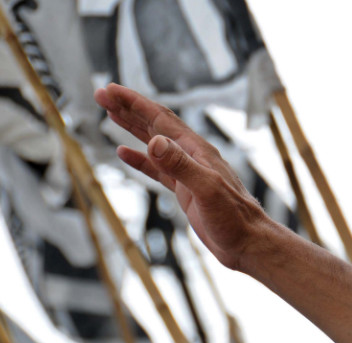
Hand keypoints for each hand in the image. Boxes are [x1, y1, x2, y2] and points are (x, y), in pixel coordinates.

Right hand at [93, 84, 271, 270]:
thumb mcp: (206, 189)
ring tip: (110, 113)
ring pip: (155, 143)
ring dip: (132, 128)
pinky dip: (139, 159)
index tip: (109, 90)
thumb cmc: (234, 218)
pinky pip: (157, 169)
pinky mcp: (186, 191)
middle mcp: (192, 156)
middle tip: (101, 94)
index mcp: (196, 150)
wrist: (249, 243)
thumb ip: (180, 166)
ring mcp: (189, 173)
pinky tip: (123, 153)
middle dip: (128, 108)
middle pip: (155, 125)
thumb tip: (153, 141)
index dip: (134, 103)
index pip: (160, 119)